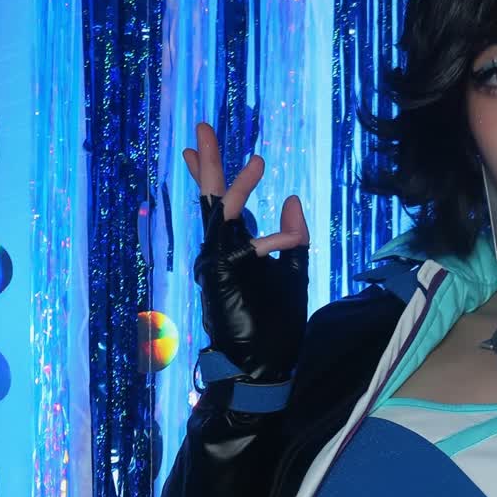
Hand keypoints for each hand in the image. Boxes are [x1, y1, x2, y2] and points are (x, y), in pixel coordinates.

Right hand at [181, 122, 309, 381]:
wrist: (262, 367)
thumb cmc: (275, 327)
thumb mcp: (294, 274)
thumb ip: (294, 239)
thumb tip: (292, 200)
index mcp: (237, 252)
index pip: (227, 207)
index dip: (224, 177)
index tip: (230, 152)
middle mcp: (223, 253)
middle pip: (213, 200)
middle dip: (208, 164)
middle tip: (202, 129)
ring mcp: (218, 264)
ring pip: (220, 213)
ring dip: (233, 182)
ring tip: (248, 158)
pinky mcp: (221, 277)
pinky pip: (244, 246)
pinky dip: (270, 236)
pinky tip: (288, 228)